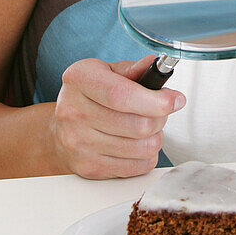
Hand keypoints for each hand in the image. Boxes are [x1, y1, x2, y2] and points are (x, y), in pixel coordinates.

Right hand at [51, 55, 185, 178]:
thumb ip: (132, 69)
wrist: (61, 130)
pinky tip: (137, 144)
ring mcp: (79, 143)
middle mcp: (74, 112)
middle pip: (137, 124)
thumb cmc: (89, 96)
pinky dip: (146, 156)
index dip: (155, 100)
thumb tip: (156, 67)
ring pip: (142, 148)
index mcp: (80, 80)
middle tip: (160, 111)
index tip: (175, 100)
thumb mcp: (106, 72)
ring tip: (147, 127)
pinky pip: (137, 167)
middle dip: (161, 118)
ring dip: (155, 137)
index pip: (121, 95)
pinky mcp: (89, 167)